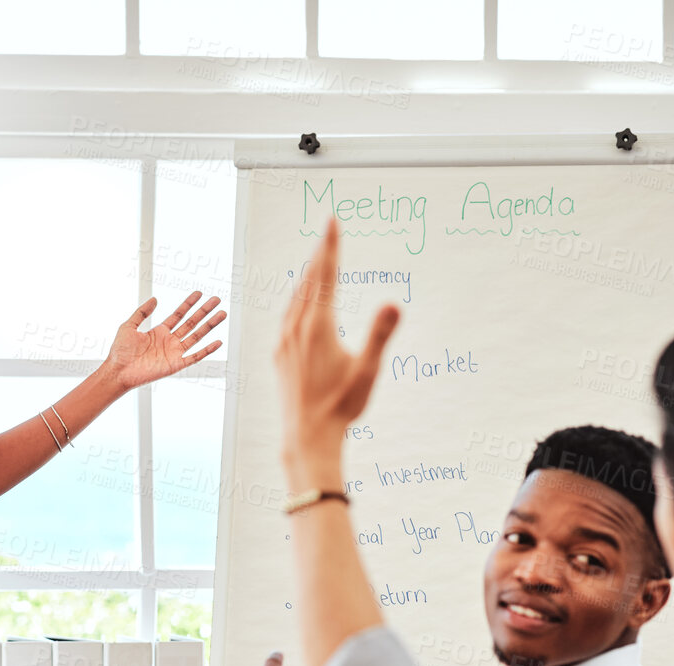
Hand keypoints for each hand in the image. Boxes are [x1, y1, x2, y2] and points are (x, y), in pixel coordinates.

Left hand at [102, 291, 225, 391]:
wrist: (118, 371)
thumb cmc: (120, 351)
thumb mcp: (129, 326)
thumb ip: (142, 312)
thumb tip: (155, 299)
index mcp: (160, 332)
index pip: (179, 314)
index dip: (189, 304)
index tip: (199, 294)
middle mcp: (169, 341)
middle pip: (191, 323)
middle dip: (204, 311)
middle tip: (216, 300)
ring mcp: (174, 353)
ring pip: (196, 336)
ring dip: (209, 326)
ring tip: (222, 314)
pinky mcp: (176, 365)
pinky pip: (195, 357)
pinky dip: (207, 350)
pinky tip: (217, 342)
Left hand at [275, 218, 400, 474]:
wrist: (307, 436)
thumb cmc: (340, 406)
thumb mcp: (367, 370)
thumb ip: (380, 334)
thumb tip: (394, 303)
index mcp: (318, 327)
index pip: (326, 275)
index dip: (330, 246)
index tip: (332, 221)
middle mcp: (296, 329)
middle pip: (308, 281)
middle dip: (320, 254)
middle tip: (328, 230)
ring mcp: (284, 342)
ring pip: (295, 298)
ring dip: (307, 276)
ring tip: (316, 260)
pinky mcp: (279, 355)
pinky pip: (287, 316)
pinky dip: (297, 299)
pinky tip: (299, 303)